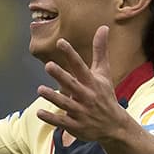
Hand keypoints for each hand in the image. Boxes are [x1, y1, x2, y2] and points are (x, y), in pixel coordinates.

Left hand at [35, 26, 129, 142]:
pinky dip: (51, 118)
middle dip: (61, 76)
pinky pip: (62, 122)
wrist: (114, 126)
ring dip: (53, 97)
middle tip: (48, 65)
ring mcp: (81, 112)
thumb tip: (103, 27)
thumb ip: (100, 51)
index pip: (80, 66)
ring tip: (40, 89)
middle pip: (72, 84)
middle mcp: (87, 96)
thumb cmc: (105, 95)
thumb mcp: (104, 73)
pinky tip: (39, 112)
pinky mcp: (76, 125)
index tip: (61, 42)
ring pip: (65, 104)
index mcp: (92, 82)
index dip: (71, 54)